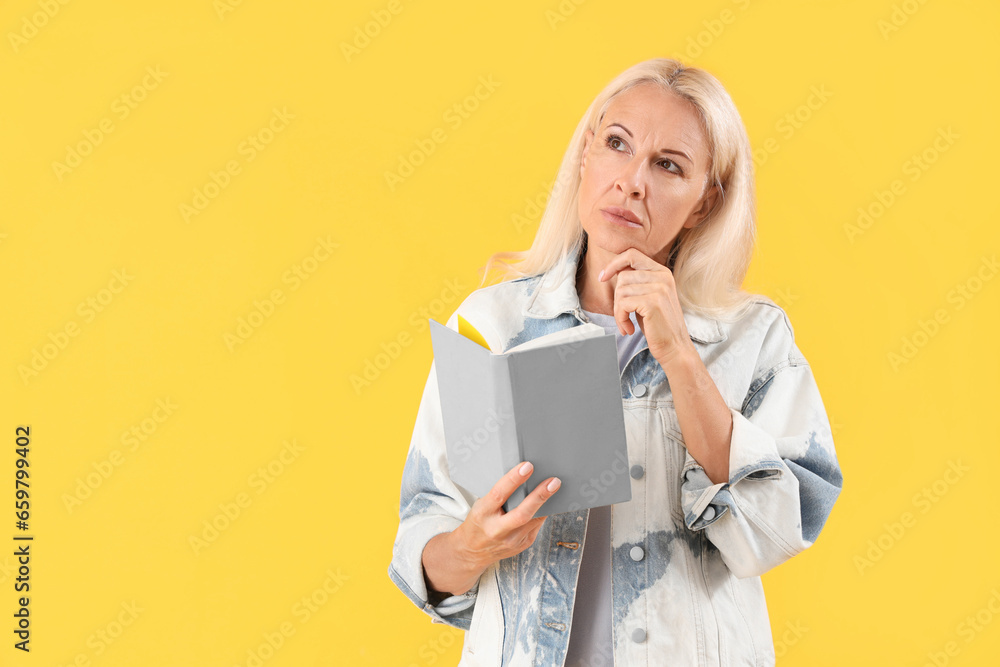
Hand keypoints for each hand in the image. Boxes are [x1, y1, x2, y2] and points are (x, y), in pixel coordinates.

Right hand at [455, 461, 560, 569]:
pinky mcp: (522, 545)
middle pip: (522, 513)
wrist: (473, 551)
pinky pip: (536, 526)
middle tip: (553, 482)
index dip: (514, 479)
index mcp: (483, 514)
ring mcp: (511, 541)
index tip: (527, 466)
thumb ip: (500, 495)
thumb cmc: (478, 522)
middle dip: (540, 496)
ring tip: (555, 488)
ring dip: (547, 503)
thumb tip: (525, 478)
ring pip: (534, 520)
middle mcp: (496, 530)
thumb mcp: (481, 506)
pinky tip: (547, 503)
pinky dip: (542, 513)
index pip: (499, 494)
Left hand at [598, 247, 693, 364]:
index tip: (602, 277)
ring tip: (626, 324)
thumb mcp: (648, 297)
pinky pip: (623, 305)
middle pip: (623, 277)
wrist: (675, 347)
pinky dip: (620, 318)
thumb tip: (614, 270)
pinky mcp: (653, 302)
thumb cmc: (658, 325)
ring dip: (618, 312)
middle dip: (617, 299)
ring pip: (621, 291)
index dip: (613, 264)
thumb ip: (636, 282)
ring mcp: (659, 288)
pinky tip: (629, 329)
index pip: (631, 254)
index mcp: (662, 272)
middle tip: (623, 315)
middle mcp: (662, 277)